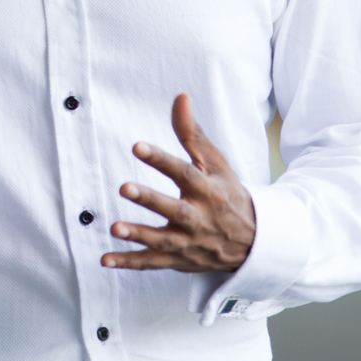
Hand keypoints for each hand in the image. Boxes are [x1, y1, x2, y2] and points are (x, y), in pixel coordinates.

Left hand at [103, 94, 255, 271]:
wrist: (254, 242)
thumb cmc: (228, 194)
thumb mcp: (216, 163)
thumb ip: (192, 134)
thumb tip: (180, 97)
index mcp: (208, 190)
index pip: (184, 173)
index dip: (160, 159)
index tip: (137, 146)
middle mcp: (199, 217)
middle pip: (174, 209)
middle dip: (150, 200)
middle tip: (125, 187)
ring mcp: (189, 241)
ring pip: (162, 240)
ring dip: (138, 235)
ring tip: (115, 228)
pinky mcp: (179, 259)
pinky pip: (153, 263)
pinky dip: (129, 263)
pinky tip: (105, 259)